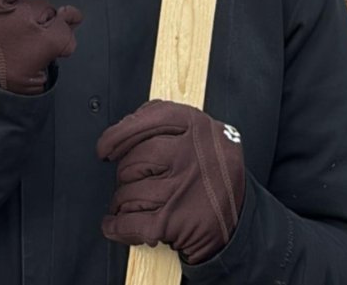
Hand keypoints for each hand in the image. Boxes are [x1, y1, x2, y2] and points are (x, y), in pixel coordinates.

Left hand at [98, 100, 245, 264]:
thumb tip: (127, 124)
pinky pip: (130, 222)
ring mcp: (180, 188)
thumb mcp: (204, 133)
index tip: (105, 146)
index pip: (147, 120)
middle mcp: (188, 155)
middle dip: (124, 173)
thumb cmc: (215, 172)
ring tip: (130, 202)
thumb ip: (169, 120)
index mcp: (196, 126)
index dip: (118, 133)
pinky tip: (114, 223)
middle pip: (133, 159)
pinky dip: (116, 226)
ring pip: (128, 191)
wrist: (241, 221)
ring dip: (121, 201)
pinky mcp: (173, 221)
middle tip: (129, 179)